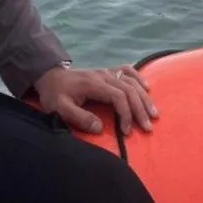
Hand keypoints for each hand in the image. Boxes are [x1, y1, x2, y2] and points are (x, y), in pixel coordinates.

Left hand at [33, 64, 158, 135]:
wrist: (49, 77)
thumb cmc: (54, 94)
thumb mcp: (59, 108)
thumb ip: (79, 118)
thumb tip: (100, 128)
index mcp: (93, 84)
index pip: (118, 96)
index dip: (126, 114)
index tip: (126, 132)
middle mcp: (103, 75)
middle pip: (129, 89)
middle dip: (140, 109)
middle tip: (147, 127)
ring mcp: (105, 71)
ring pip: (131, 81)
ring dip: (144, 97)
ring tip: (153, 113)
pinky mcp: (106, 71)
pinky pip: (127, 70)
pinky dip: (138, 77)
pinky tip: (147, 87)